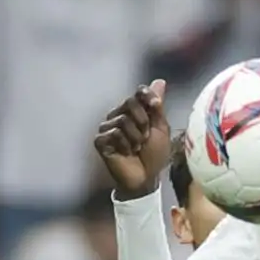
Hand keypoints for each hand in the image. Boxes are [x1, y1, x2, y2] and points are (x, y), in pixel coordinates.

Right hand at [94, 80, 174, 198]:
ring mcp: (107, 127)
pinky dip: (125, 145)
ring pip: (123, 119)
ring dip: (136, 137)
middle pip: (130, 102)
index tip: (156, 106)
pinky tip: (126, 153)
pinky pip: (114, 133)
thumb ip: (157, 106)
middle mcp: (117, 115)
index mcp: (132, 111)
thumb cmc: (154, 154)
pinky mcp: (100, 140)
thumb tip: (160, 81)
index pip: (138, 92)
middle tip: (145, 138)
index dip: (147, 98)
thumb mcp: (160, 128)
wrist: (145, 178)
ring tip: (136, 148)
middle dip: (144, 122)